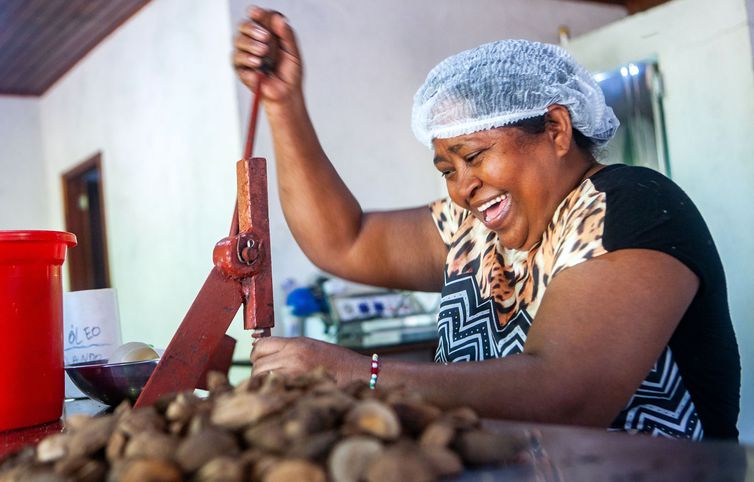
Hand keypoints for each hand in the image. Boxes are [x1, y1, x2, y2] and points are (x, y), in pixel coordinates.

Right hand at [232, 6, 302, 103]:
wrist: (286, 94)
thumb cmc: (290, 73)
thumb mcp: (293, 52)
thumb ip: (286, 34)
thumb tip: (278, 18)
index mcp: (267, 33)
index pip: (258, 17)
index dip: (257, 14)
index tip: (257, 13)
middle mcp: (253, 41)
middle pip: (244, 25)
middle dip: (253, 28)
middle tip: (266, 37)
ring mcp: (245, 54)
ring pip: (238, 40)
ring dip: (251, 44)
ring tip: (263, 53)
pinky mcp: (240, 68)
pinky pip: (237, 58)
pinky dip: (248, 59)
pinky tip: (257, 64)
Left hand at [251, 336, 368, 385]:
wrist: (355, 372)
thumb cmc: (334, 359)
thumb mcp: (310, 345)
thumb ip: (287, 347)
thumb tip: (263, 350)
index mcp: (296, 344)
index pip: (261, 345)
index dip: (256, 352)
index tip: (259, 357)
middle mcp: (292, 356)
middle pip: (258, 362)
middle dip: (258, 368)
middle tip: (265, 373)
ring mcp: (294, 373)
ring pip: (262, 377)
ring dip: (262, 381)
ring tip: (272, 383)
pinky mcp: (297, 387)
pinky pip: (273, 388)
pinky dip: (272, 390)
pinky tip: (280, 390)